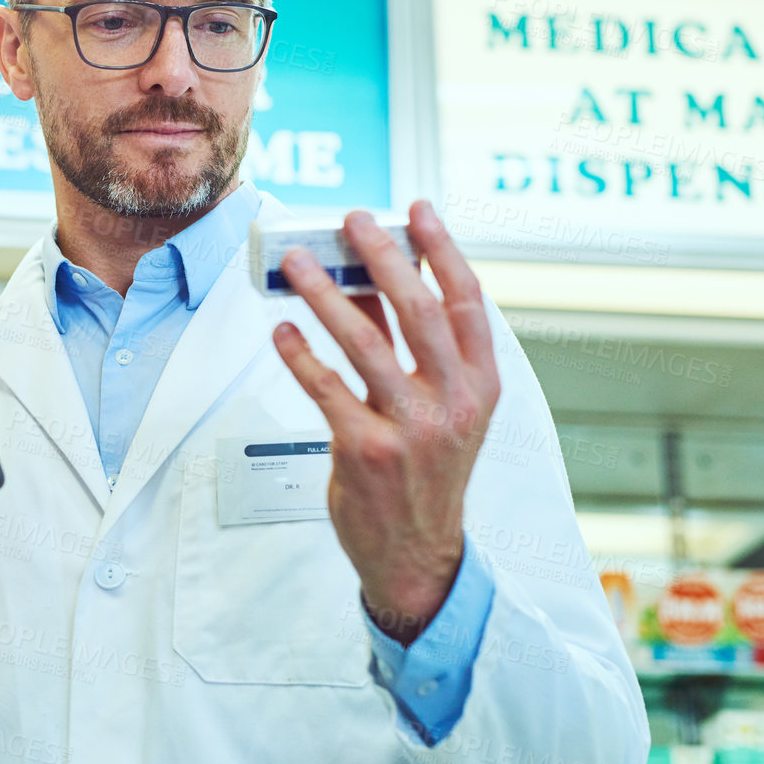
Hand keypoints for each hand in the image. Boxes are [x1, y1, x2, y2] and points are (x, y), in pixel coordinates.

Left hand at [272, 199, 499, 644]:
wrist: (418, 554)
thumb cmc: (426, 472)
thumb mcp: (442, 409)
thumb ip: (411, 349)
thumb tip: (366, 280)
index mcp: (481, 384)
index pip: (467, 301)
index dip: (443, 249)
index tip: (418, 208)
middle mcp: (453, 402)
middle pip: (418, 310)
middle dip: (381, 256)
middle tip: (351, 220)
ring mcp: (411, 428)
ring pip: (364, 342)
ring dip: (324, 294)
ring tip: (296, 263)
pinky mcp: (365, 451)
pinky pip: (324, 388)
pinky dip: (299, 353)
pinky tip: (281, 328)